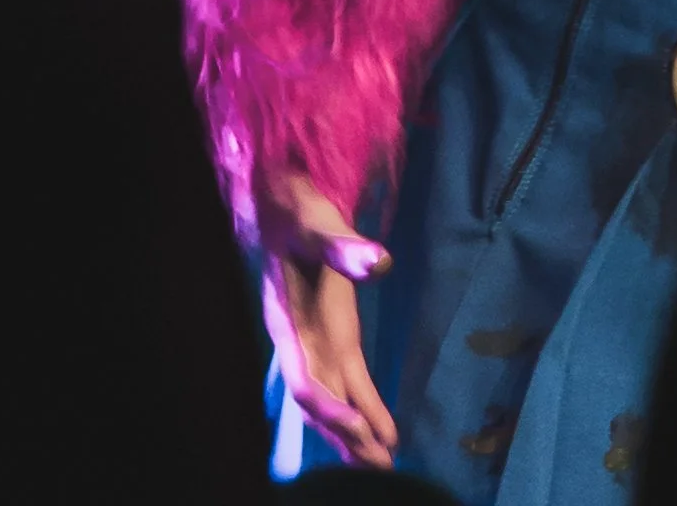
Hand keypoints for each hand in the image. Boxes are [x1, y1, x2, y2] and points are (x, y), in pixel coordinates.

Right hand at [256, 175, 397, 471]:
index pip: (304, 381)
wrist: (290, 208)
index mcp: (288, 325)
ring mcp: (318, 346)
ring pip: (335, 402)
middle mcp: (300, 345)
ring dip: (357, 435)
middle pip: (321, 404)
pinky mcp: (337, 339)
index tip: (357, 427)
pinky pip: (352, 384)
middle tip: (380, 468)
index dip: (328, 407)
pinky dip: (368, 408)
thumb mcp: (322, 226)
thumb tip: (381, 262)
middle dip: (346, 438)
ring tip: (386, 465)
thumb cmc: (302, 216)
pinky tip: (389, 433)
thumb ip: (346, 247)